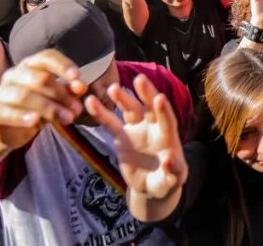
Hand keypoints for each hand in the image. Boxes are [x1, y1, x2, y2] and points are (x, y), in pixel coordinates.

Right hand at [0, 49, 87, 149]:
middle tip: (77, 109)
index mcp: (30, 65)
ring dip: (49, 107)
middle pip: (40, 78)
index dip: (63, 65)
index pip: (46, 57)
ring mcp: (1, 92)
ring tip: (67, 118)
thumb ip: (67, 91)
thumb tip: (81, 87)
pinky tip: (35, 121)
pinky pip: (7, 112)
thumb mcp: (54, 99)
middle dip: (61, 94)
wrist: (7, 130)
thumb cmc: (35, 108)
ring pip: (25, 95)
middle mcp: (14, 74)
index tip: (78, 78)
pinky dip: (22, 116)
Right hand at [85, 74, 187, 199]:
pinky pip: (110, 122)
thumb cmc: (166, 181)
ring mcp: (137, 129)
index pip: (167, 120)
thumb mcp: (172, 180)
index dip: (163, 110)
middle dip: (146, 93)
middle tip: (140, 79)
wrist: (150, 184)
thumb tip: (169, 160)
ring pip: (130, 110)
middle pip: (150, 107)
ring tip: (112, 88)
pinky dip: (101, 113)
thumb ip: (172, 172)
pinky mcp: (121, 136)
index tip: (159, 98)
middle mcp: (153, 127)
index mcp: (168, 137)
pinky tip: (90, 101)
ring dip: (122, 98)